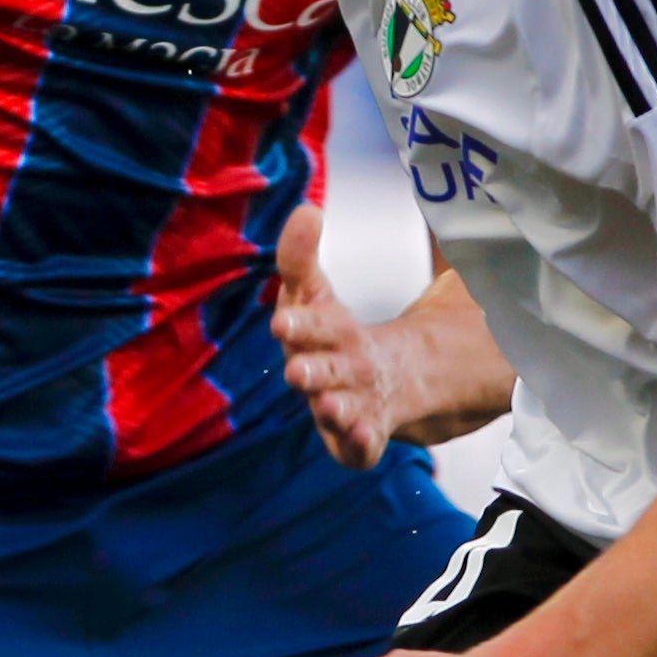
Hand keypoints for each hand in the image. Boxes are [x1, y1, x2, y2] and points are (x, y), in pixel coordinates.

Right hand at [271, 199, 399, 465]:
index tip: (286, 312)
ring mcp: (339, 406)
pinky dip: (358, 443)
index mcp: (314, 329)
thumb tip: (305, 209)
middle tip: (296, 366)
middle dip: (306, 369)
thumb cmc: (334, 336)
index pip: (305, 316)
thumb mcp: (318, 293)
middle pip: (314, 369)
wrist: (370, 387)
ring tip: (330, 406)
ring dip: (330, 408)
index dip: (298, 316)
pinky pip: (356, 446)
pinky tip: (365, 435)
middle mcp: (322, 370)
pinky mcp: (356, 439)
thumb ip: (305, 256)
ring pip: (333, 409)